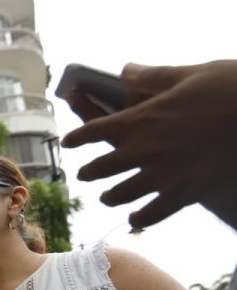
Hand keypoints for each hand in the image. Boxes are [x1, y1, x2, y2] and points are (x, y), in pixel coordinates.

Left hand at [61, 60, 236, 229]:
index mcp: (140, 119)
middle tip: (84, 173)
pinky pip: (150, 214)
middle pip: (100, 168)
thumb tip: (124, 70)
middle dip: (89, 171)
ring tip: (106, 197)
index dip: (77, 138)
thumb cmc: (231, 90)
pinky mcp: (181, 195)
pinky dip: (139, 218)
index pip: (93, 131)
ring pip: (119, 194)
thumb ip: (154, 76)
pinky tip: (135, 218)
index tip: (69, 142)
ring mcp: (160, 176)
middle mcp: (142, 150)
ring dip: (109, 196)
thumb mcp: (192, 75)